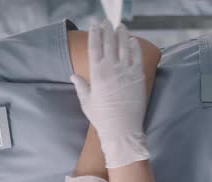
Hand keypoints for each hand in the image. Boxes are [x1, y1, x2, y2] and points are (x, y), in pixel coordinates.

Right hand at [71, 20, 149, 167]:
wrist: (122, 129)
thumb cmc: (101, 118)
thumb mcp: (86, 102)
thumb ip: (81, 86)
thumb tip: (73, 75)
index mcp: (96, 74)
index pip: (94, 47)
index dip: (94, 34)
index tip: (93, 24)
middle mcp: (111, 69)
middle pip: (109, 43)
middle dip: (107, 29)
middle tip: (105, 21)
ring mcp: (126, 71)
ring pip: (124, 46)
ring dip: (121, 34)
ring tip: (120, 26)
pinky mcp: (138, 76)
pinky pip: (137, 56)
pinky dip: (134, 46)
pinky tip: (132, 40)